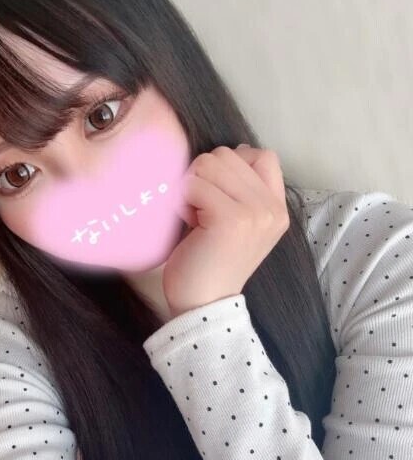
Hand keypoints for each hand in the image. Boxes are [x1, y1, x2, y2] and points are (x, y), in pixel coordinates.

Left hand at [163, 144, 289, 317]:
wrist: (203, 305)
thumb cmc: (210, 262)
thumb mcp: (238, 223)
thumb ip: (240, 190)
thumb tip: (226, 154)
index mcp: (278, 209)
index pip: (262, 155)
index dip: (232, 164)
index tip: (217, 194)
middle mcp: (272, 209)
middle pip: (229, 154)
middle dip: (204, 176)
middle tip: (200, 209)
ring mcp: (254, 213)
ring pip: (209, 163)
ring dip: (191, 186)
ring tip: (194, 215)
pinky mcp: (230, 219)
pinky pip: (194, 184)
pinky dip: (182, 200)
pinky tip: (188, 222)